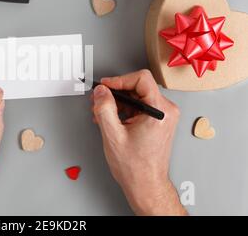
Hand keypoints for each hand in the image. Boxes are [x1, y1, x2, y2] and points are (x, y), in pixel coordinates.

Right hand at [91, 70, 186, 215]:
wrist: (146, 184)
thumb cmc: (136, 167)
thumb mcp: (113, 135)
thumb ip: (104, 109)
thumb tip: (101, 91)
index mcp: (159, 111)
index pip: (141, 79)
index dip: (119, 80)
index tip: (105, 86)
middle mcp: (165, 111)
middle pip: (138, 87)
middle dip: (115, 92)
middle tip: (99, 100)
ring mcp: (163, 116)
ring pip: (137, 96)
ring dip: (117, 102)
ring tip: (102, 113)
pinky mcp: (157, 121)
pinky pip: (139, 106)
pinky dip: (124, 110)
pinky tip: (111, 119)